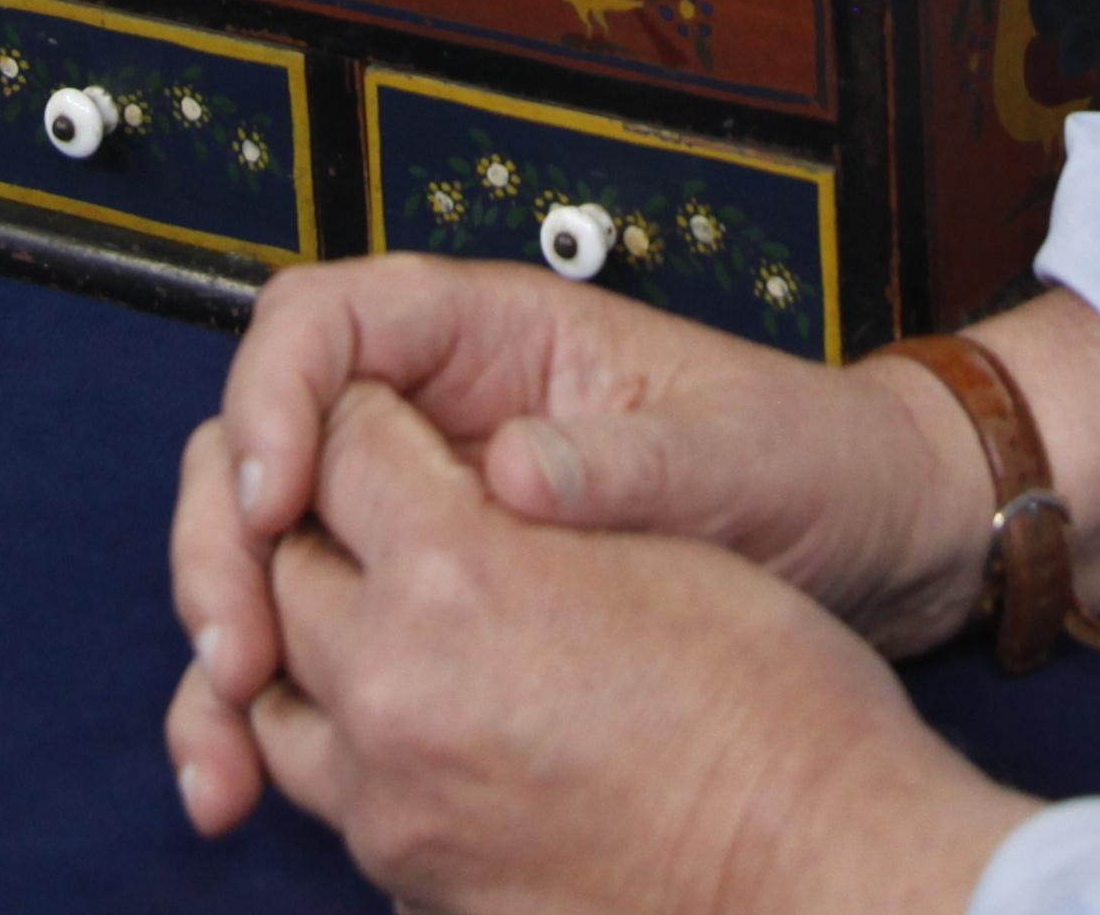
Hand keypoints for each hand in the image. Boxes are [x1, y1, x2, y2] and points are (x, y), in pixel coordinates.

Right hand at [167, 257, 990, 834]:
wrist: (876, 545)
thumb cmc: (817, 462)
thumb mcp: (740, 452)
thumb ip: (631, 459)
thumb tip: (513, 471)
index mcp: (495, 337)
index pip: (326, 323)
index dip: (276, 398)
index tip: (280, 499)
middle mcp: (436, 414)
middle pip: (261, 441)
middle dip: (223, 541)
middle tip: (237, 649)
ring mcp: (427, 511)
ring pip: (268, 552)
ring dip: (225, 636)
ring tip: (224, 745)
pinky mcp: (436, 601)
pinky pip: (319, 638)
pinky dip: (271, 708)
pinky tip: (253, 776)